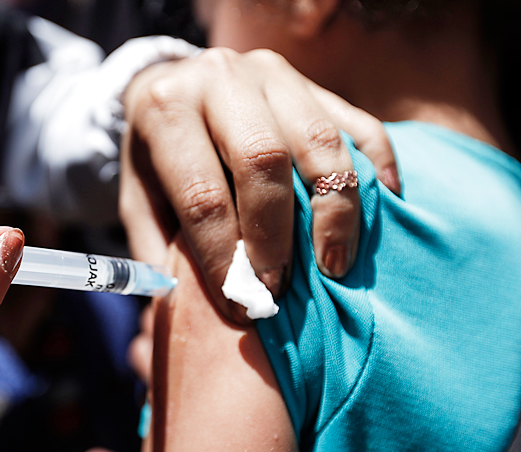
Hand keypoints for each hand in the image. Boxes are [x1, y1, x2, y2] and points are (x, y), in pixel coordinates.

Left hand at [120, 47, 398, 321]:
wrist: (172, 85)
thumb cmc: (156, 159)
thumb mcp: (137, 200)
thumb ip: (159, 249)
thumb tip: (193, 307)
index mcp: (166, 109)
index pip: (201, 194)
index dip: (224, 258)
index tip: (241, 307)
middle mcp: (220, 79)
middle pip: (263, 159)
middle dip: (276, 236)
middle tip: (280, 288)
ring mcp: (273, 75)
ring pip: (320, 142)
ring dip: (333, 213)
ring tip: (333, 265)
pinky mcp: (315, 84)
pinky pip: (361, 126)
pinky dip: (377, 170)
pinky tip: (382, 209)